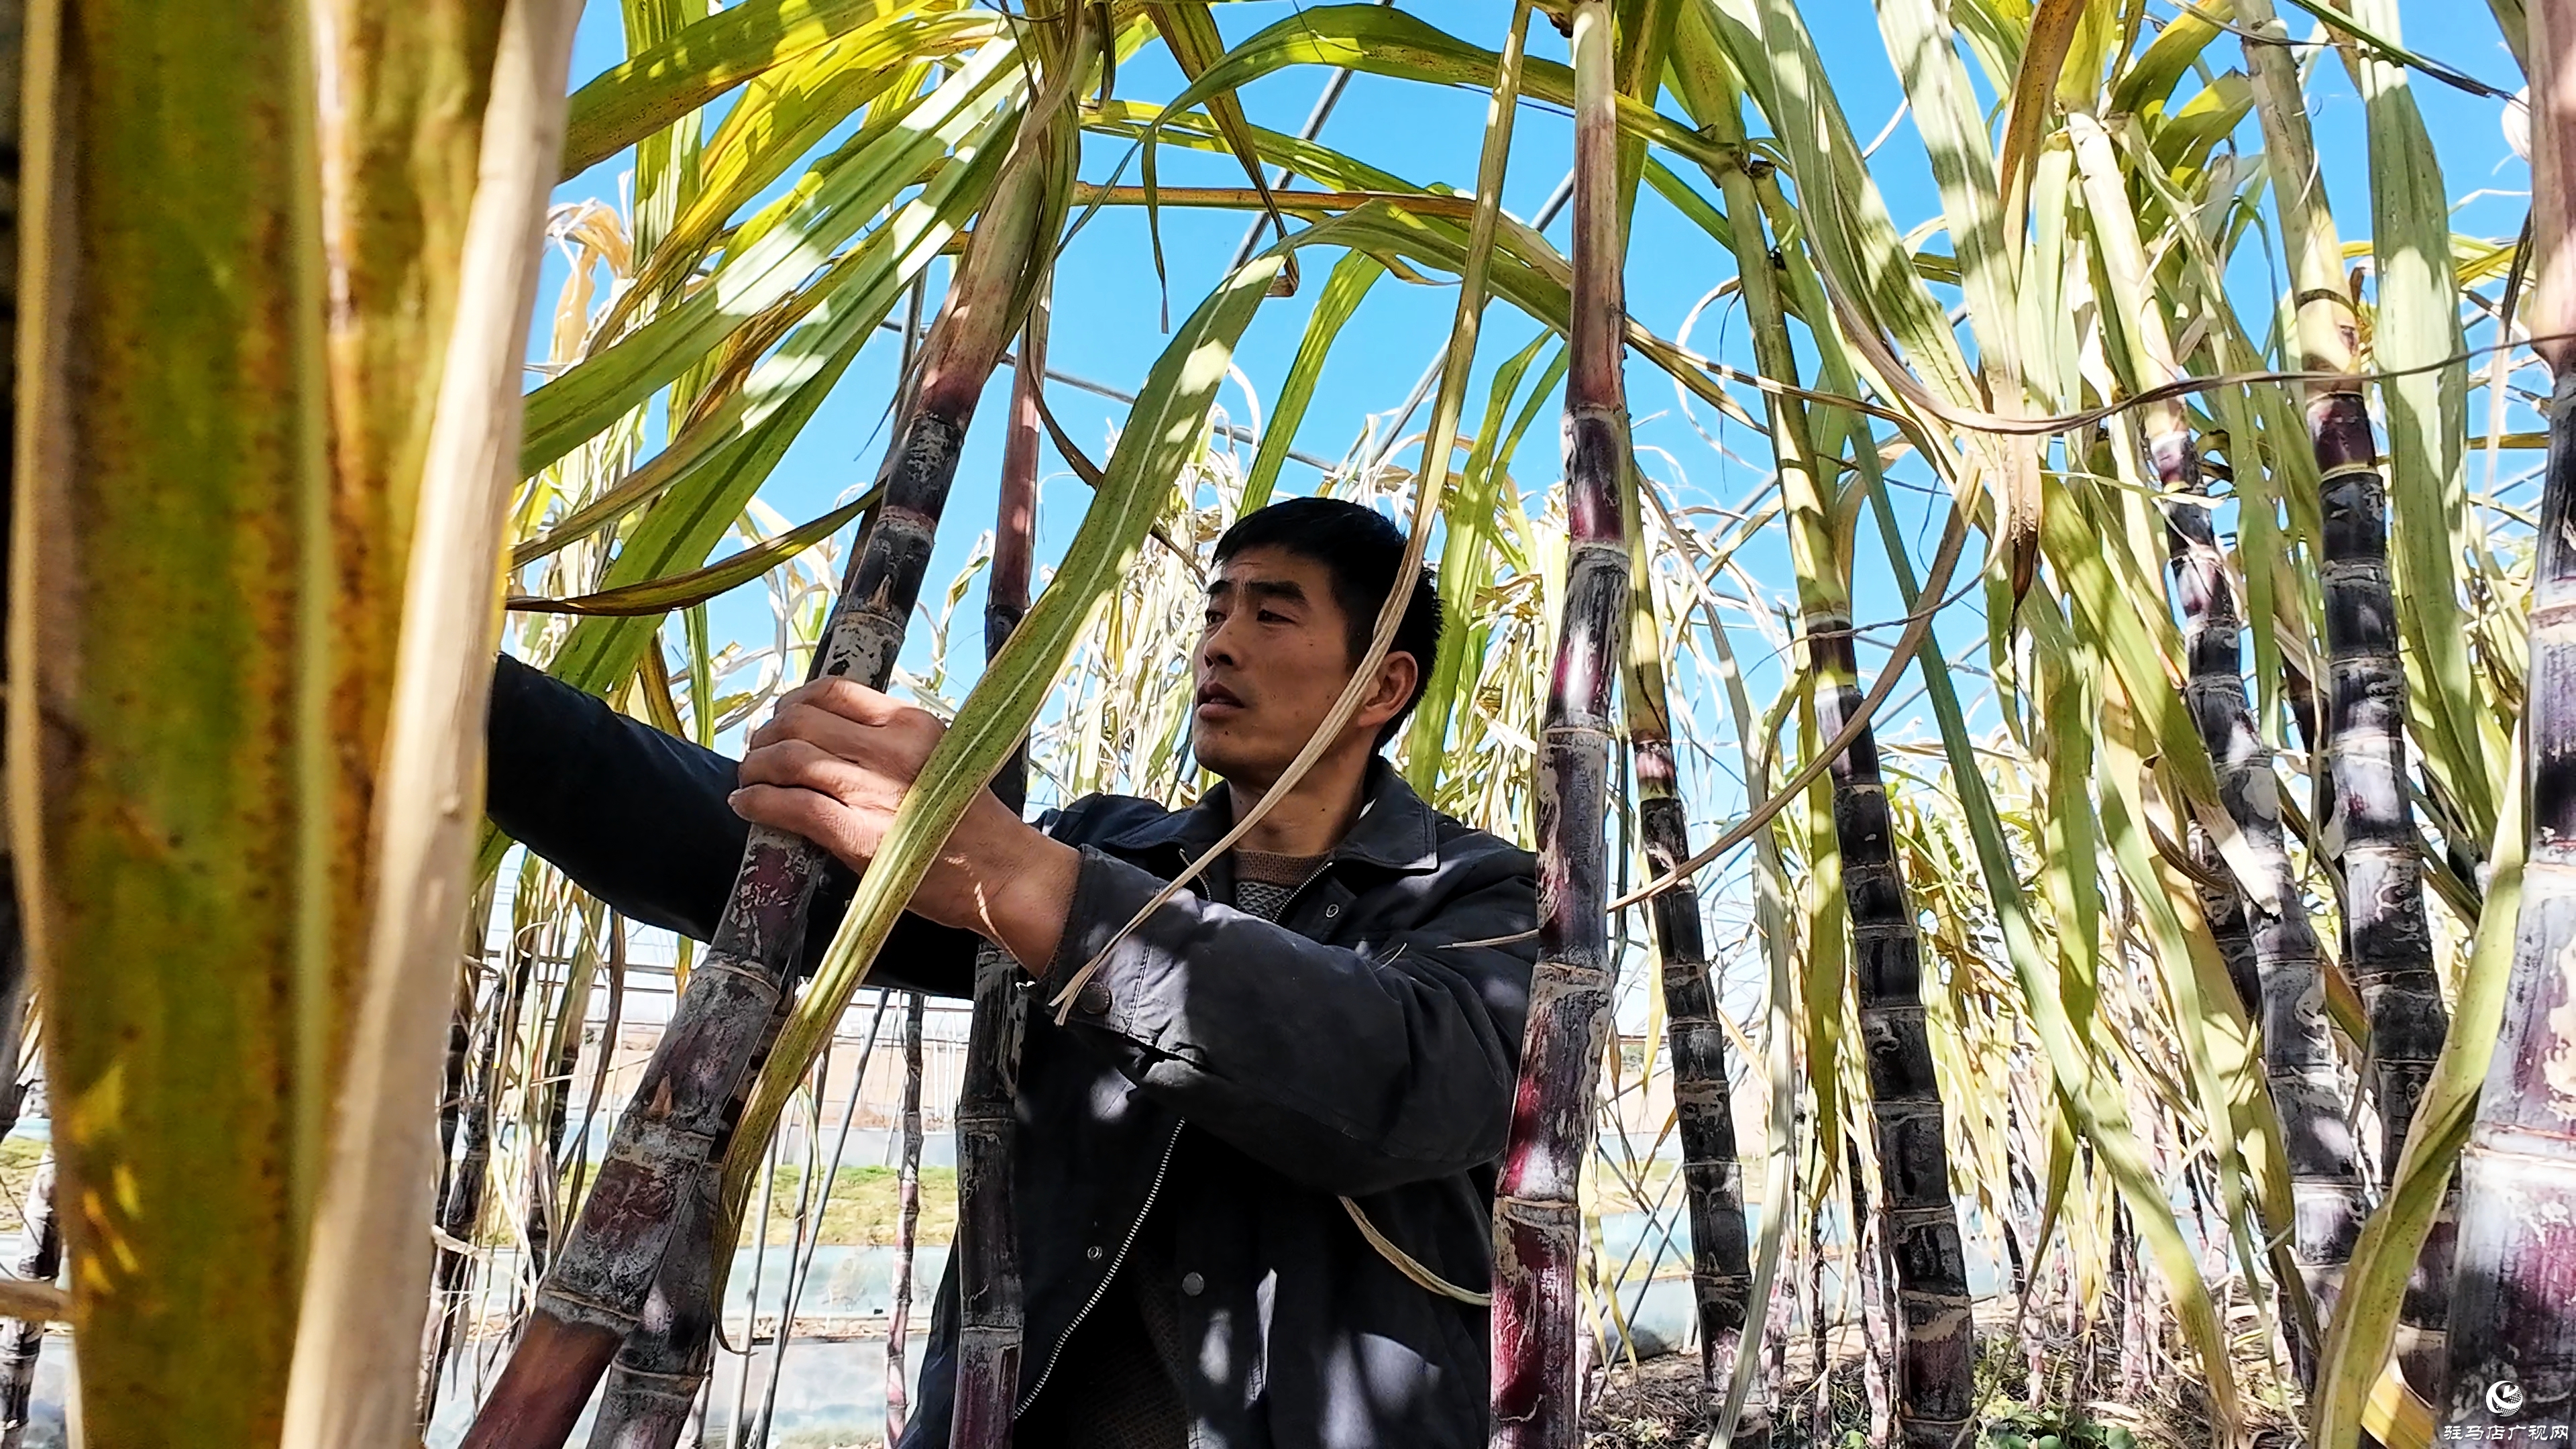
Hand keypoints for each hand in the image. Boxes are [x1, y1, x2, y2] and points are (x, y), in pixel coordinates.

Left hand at [729, 678, 1078, 968]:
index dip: (795, 700)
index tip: (782, 716)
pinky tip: (746, 804)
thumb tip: (839, 739)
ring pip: (787, 758)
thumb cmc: (975, 824)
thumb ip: (896, 743)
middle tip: (757, 750)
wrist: (1001, 874)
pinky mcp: (854, 833)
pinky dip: (757, 801)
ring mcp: (870, 789)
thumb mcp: (944, 757)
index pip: (836, 691)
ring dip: (754, 766)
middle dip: (767, 733)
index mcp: (911, 724)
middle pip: (800, 720)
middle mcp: (888, 748)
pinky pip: (788, 806)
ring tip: (748, 777)